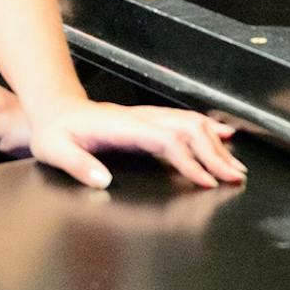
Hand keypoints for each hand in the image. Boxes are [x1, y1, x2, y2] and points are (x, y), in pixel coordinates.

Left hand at [2, 101, 246, 189]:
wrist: (53, 108)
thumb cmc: (55, 131)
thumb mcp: (56, 150)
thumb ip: (78, 165)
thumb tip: (103, 181)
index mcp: (122, 126)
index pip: (165, 141)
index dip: (188, 161)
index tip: (206, 181)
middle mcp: (140, 118)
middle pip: (186, 131)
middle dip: (214, 155)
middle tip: (235, 178)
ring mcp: (146, 116)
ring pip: (189, 124)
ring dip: (215, 144)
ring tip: (236, 165)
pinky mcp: (147, 119)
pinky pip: (183, 121)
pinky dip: (207, 128)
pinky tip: (223, 135)